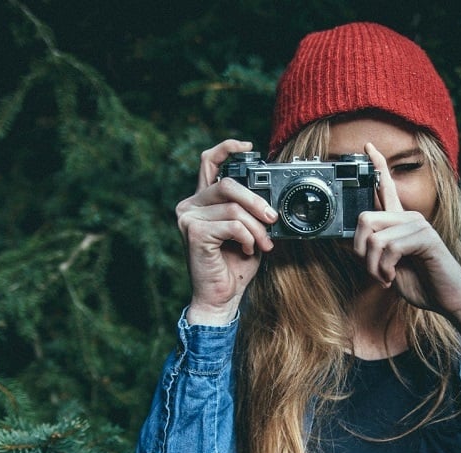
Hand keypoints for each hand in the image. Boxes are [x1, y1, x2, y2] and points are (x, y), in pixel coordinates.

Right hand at [176, 140, 277, 324]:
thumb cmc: (234, 266)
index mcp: (202, 201)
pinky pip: (232, 224)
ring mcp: (188, 218)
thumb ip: (250, 211)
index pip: (209, 162)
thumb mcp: (248, 231)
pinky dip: (247, 237)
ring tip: (263, 244)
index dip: (227, 148)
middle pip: (228, 184)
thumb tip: (271, 200)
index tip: (249, 146)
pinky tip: (246, 249)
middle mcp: (190, 205)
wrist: (221, 297)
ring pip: (234, 208)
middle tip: (272, 219)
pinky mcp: (193, 232)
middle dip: (257, 202)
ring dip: (256, 227)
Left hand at [354, 142, 460, 380]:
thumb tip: (347, 241)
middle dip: (359, 251)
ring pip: (373, 238)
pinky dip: (384, 268)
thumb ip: (372, 252)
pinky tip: (393, 278)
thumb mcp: (387, 267)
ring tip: (385, 278)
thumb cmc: (422, 284)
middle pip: (364, 218)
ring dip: (372, 266)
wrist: (450, 300)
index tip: (367, 146)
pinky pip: (389, 248)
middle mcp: (409, 217)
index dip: (377, 166)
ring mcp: (418, 224)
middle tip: (373, 272)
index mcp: (401, 222)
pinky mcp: (425, 237)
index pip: (386, 187)